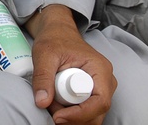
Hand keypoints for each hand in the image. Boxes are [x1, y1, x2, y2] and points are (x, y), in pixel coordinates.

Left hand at [28, 5, 116, 124]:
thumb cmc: (54, 39)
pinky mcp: (93, 93)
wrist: (58, 32)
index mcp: (100, 70)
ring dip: (72, 117)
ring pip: (93, 115)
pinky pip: (87, 111)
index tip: (58, 117)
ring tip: (52, 105)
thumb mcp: (44, 54)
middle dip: (74, 118)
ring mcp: (101, 89)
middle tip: (51, 110)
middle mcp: (106, 82)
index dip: (80, 114)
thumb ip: (42, 77)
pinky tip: (57, 107)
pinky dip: (72, 114)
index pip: (99, 102)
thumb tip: (41, 102)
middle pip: (97, 113)